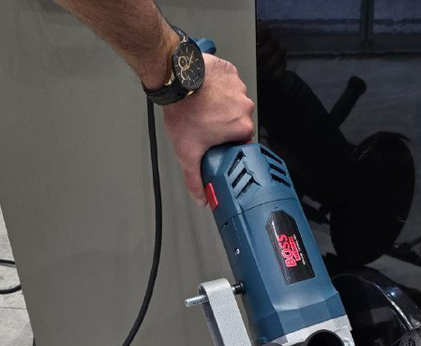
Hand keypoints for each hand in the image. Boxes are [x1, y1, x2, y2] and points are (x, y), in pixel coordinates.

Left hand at [162, 54, 254, 205]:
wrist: (175, 80)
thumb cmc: (184, 111)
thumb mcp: (188, 153)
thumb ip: (195, 179)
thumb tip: (201, 198)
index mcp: (242, 127)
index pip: (241, 142)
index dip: (227, 144)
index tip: (218, 143)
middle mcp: (245, 107)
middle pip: (237, 122)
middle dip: (223, 126)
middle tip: (206, 125)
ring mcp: (239, 87)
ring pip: (233, 103)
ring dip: (221, 106)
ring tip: (203, 108)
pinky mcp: (231, 72)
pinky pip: (228, 84)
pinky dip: (218, 89)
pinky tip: (205, 93)